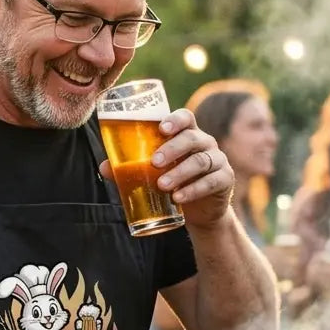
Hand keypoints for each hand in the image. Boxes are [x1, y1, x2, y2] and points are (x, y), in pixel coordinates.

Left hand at [99, 108, 231, 228]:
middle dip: (172, 149)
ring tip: (162, 185)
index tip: (161, 128)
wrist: (199, 211)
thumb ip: (131, 168)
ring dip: (180, 173)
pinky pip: (211, 182)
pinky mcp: (225, 180)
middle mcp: (205, 143)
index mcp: (187, 135)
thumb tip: (104, 167)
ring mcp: (217, 161)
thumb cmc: (174, 183)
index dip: (175, 120)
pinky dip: (194, 190)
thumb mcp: (154, 174)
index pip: (186, 118)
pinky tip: (178, 198)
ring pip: (201, 161)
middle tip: (154, 162)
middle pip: (192, 138)